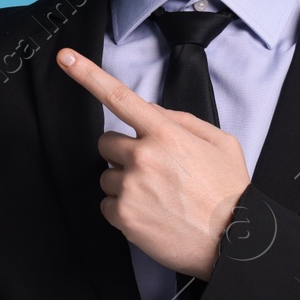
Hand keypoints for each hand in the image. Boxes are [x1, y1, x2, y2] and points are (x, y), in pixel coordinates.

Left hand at [56, 47, 248, 278]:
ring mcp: (130, 187)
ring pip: (106, 175)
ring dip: (124, 183)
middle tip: (151, 170)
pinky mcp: (123, 216)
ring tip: (158, 197)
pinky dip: (123, 210)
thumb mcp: (220, 142)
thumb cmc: (229, 192)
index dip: (88, 73)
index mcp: (166, 134)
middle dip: (122, 152)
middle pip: (106, 142)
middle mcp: (143, 156)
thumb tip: (152, 112)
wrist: (234, 242)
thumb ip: (182, 121)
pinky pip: (106, 204)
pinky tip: (151, 215)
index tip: (65, 57)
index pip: (119, 96)